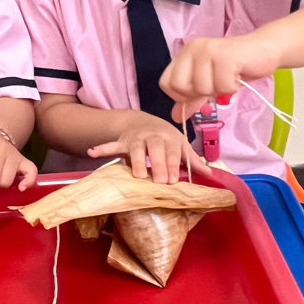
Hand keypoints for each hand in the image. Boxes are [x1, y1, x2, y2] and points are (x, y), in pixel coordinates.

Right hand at [87, 110, 209, 183]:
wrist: (142, 121)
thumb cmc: (165, 138)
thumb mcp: (179, 144)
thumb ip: (192, 159)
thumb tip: (210, 173)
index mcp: (169, 137)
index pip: (172, 151)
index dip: (173, 165)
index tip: (173, 180)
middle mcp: (153, 136)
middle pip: (156, 148)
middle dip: (158, 164)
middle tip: (159, 181)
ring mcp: (136, 138)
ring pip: (136, 148)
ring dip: (136, 161)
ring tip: (136, 175)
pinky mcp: (122, 141)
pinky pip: (112, 144)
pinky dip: (102, 148)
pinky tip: (93, 153)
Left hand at [160, 35, 279, 122]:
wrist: (265, 50)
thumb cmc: (235, 68)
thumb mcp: (209, 85)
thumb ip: (191, 99)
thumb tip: (175, 117)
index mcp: (184, 54)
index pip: (165, 83)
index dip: (180, 96)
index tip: (197, 95)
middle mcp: (192, 49)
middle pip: (180, 86)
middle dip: (199, 94)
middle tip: (216, 86)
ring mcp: (208, 50)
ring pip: (202, 88)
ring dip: (219, 90)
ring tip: (229, 79)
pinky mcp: (225, 55)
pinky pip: (222, 86)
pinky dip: (232, 88)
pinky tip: (237, 77)